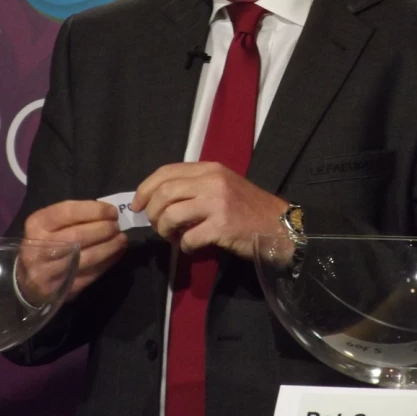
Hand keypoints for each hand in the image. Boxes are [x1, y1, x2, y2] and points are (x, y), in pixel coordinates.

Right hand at [18, 201, 127, 302]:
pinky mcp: (61, 289)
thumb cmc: (46, 242)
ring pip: (87, 257)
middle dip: (104, 229)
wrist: (28, 279)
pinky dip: (108, 262)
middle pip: (78, 236)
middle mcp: (39, 248)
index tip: (112, 211)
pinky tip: (117, 253)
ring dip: (110, 247)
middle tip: (117, 226)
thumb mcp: (50, 223)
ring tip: (121, 239)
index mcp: (37, 225)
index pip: (68, 212)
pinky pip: (90, 275)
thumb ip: (74, 216)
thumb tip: (108, 213)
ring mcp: (49, 272)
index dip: (95, 210)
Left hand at [131, 162, 287, 260]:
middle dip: (152, 212)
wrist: (279, 226)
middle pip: (164, 192)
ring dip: (164, 230)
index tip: (137, 205)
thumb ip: (195, 186)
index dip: (145, 188)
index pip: (166, 171)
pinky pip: (188, 238)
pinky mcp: (222, 226)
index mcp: (210, 168)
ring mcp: (217, 203)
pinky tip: (191, 247)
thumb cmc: (248, 208)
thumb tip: (159, 198)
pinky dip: (184, 246)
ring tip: (172, 237)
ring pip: (171, 215)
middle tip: (156, 226)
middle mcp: (212, 181)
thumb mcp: (223, 185)